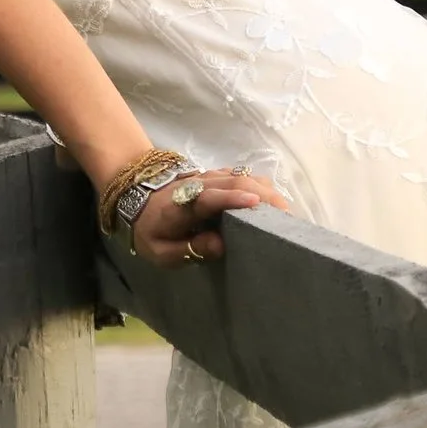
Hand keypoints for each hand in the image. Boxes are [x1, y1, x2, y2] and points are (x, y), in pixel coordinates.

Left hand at [130, 169, 291, 268]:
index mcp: (182, 206)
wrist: (138, 199)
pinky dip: (262, 187)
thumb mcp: (160, 252)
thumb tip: (220, 244)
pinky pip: (243, 176)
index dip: (232, 198)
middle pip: (234, 182)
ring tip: (286, 214)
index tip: (255, 204)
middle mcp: (199, 185)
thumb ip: (188, 250)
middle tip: (287, 219)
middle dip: (263, 196)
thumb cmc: (153, 231)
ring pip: (242, 176)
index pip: (208, 196)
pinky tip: (274, 203)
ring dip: (266, 191)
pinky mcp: (217, 175)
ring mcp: (209, 176)